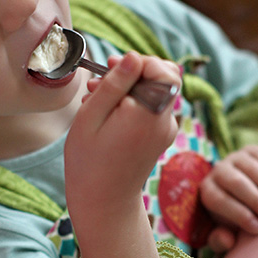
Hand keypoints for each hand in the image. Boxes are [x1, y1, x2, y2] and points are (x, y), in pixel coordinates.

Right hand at [64, 52, 181, 257]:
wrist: (104, 201)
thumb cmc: (90, 161)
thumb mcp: (92, 116)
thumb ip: (115, 84)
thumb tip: (134, 57)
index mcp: (150, 114)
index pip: (164, 70)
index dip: (139, 62)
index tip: (112, 67)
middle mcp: (166, 121)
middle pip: (162, 77)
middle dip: (132, 72)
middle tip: (101, 79)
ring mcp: (166, 130)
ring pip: (155, 91)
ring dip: (128, 88)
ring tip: (95, 98)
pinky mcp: (161, 137)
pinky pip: (152, 108)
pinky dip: (133, 104)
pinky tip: (107, 113)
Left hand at [199, 145, 257, 252]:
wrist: (242, 192)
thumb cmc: (233, 215)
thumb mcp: (225, 231)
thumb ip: (220, 240)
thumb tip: (226, 240)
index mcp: (208, 190)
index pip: (220, 200)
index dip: (239, 215)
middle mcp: (218, 170)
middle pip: (237, 183)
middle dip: (257, 201)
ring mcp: (235, 157)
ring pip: (252, 169)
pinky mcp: (252, 150)